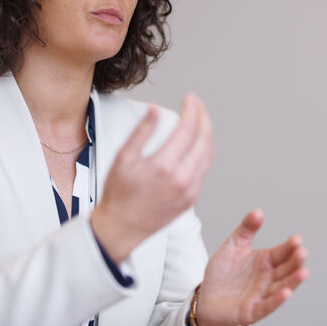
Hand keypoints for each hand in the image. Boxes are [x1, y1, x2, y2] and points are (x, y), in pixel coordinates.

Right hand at [92, 94, 212, 262]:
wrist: (121, 228)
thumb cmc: (118, 193)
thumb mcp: (123, 157)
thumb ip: (142, 131)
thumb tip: (156, 109)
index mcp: (164, 166)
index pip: (188, 128)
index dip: (192, 109)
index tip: (190, 98)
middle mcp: (182, 179)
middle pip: (204, 140)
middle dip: (204, 117)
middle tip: (198, 105)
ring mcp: (190, 191)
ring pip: (208, 155)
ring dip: (207, 134)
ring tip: (200, 120)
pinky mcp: (191, 200)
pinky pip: (204, 170)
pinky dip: (204, 152)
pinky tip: (196, 144)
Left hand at [195, 209, 308, 325]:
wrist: (206, 297)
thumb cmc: (222, 273)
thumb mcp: (233, 246)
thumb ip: (246, 230)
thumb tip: (258, 211)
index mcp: (265, 262)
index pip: (281, 253)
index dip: (289, 247)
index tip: (297, 239)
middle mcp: (267, 278)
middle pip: (285, 269)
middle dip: (295, 262)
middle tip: (302, 252)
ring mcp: (261, 295)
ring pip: (281, 287)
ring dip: (292, 281)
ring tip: (303, 272)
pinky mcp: (252, 310)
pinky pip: (267, 305)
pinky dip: (277, 300)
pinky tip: (287, 292)